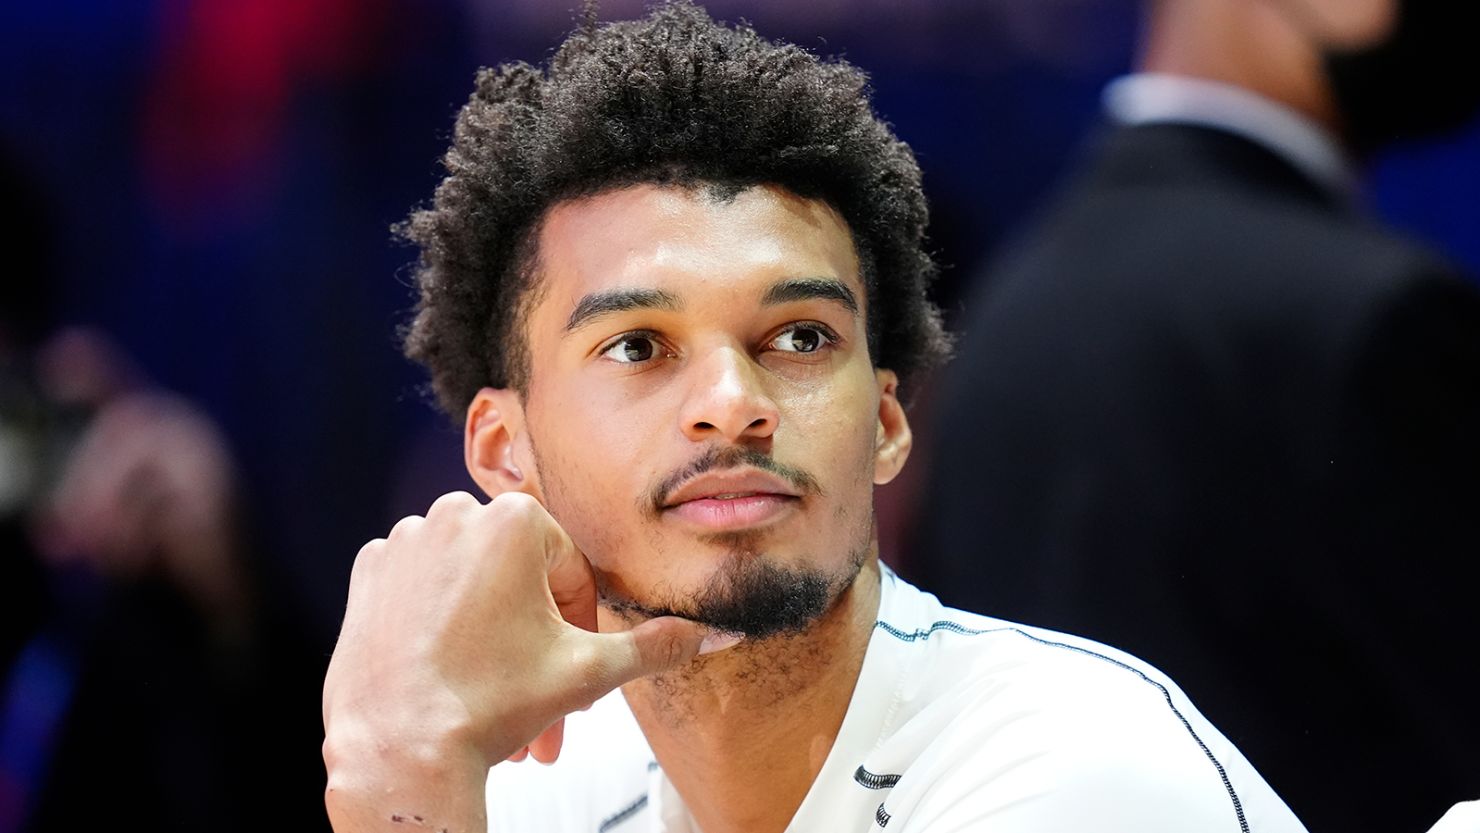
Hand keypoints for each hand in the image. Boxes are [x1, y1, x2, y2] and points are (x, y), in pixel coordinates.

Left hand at [322, 491, 737, 831]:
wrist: (399, 748)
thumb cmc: (489, 704)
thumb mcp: (588, 671)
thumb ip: (653, 645)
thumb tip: (710, 634)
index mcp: (512, 520)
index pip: (568, 568)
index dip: (579, 624)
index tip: (571, 664)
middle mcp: (452, 515)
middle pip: (517, 576)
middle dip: (534, 638)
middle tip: (539, 689)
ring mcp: (403, 544)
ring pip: (469, 584)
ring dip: (490, 633)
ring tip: (494, 691)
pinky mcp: (368, 575)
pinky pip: (421, 588)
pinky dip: (439, 623)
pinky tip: (447, 668)